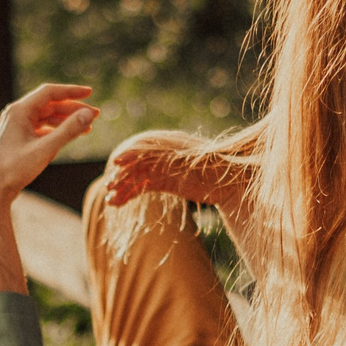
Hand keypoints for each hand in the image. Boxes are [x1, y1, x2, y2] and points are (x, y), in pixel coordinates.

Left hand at [0, 84, 98, 206]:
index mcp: (19, 111)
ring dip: (66, 120)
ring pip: (46, 117)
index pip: (49, 93)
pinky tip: (69, 137)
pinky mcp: (18, 138)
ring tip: (87, 128)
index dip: (71, 91)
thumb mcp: (45, 149)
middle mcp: (16, 114)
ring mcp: (16, 126)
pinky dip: (56, 130)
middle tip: (94, 115)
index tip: (90, 92)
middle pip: (50, 104)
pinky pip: (41, 128)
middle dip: (73, 108)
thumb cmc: (15, 169)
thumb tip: (89, 114)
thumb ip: (68, 131)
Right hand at [102, 131, 234, 208]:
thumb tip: (175, 157)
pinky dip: (130, 193)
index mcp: (172, 143)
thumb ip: (186, 160)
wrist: (235, 183)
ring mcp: (162, 166)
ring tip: (111, 201)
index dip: (130, 154)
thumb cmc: (224, 170)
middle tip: (110, 187)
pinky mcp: (163, 180)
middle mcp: (164, 152)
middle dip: (122, 174)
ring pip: (136, 175)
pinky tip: (117, 202)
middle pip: (137, 162)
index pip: (146, 146)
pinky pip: (141, 185)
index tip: (116, 163)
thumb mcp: (205, 163)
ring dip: (123, 187)